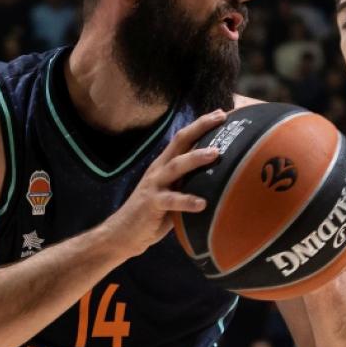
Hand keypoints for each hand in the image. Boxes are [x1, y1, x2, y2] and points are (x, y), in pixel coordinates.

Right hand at [107, 110, 226, 256]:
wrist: (124, 232)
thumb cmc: (154, 212)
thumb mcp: (173, 191)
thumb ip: (189, 181)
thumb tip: (220, 176)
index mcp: (165, 164)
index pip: (183, 138)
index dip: (201, 124)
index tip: (221, 113)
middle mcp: (159, 170)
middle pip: (180, 142)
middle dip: (200, 128)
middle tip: (221, 118)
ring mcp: (155, 185)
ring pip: (176, 166)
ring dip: (196, 158)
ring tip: (215, 154)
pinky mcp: (152, 204)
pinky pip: (171, 201)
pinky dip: (187, 201)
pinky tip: (202, 203)